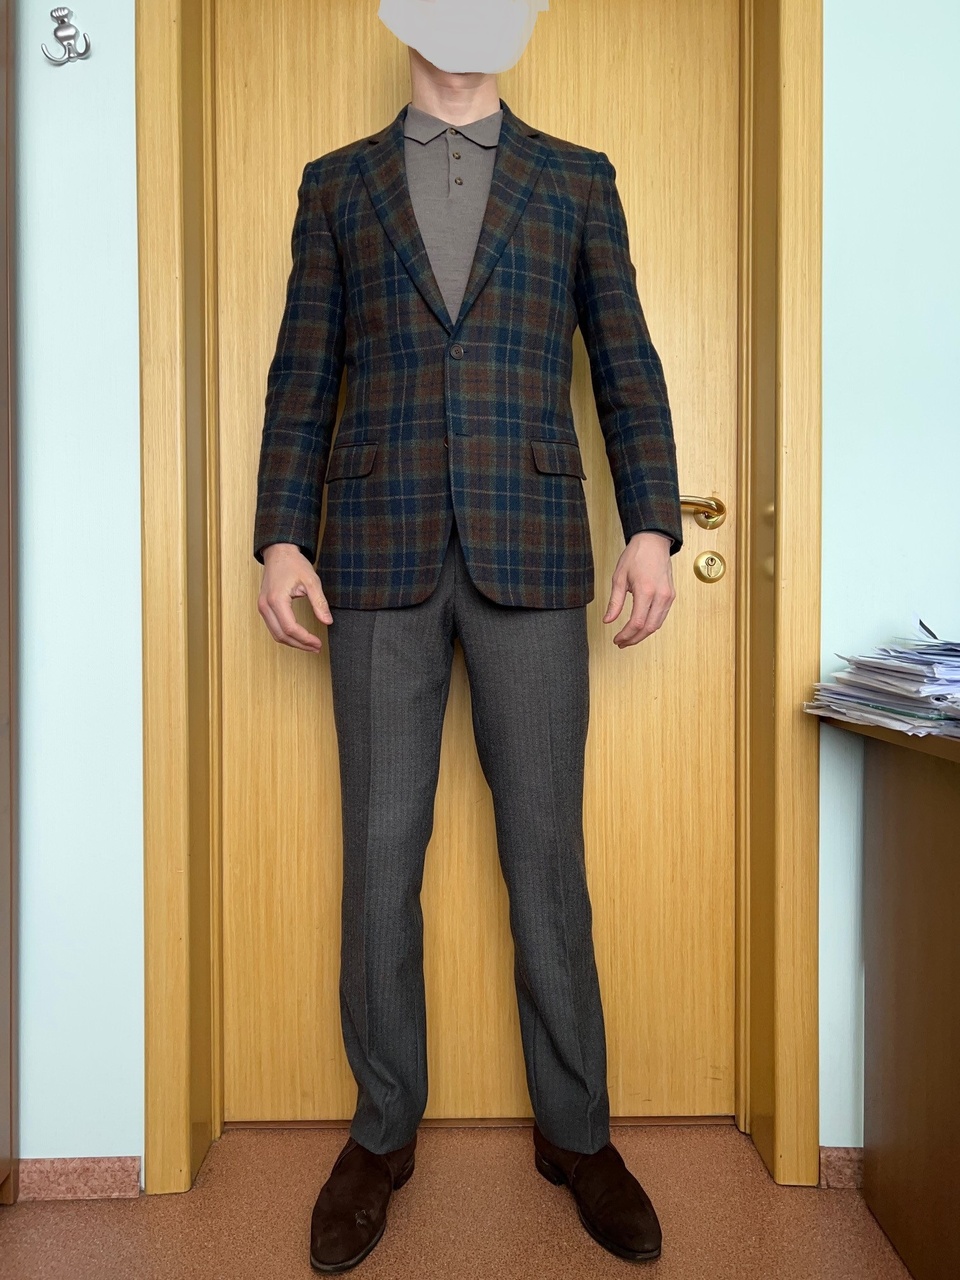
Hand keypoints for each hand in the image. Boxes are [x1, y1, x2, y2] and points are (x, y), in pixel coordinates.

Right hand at [258, 543, 331, 652]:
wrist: (279, 552)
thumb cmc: (293, 564)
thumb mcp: (311, 581)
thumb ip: (319, 603)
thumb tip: (328, 621)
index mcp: (276, 600)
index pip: (291, 628)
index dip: (306, 639)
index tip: (318, 643)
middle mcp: (265, 606)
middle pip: (281, 635)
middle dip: (300, 645)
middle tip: (316, 647)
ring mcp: (262, 607)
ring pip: (276, 634)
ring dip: (293, 643)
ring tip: (310, 645)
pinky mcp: (264, 607)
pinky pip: (273, 627)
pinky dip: (286, 635)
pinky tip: (299, 637)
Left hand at [602, 531, 675, 646]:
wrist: (654, 542)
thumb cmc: (636, 556)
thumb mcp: (619, 578)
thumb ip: (614, 602)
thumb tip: (608, 620)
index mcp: (646, 591)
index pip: (637, 622)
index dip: (626, 635)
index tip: (617, 639)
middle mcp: (661, 596)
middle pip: (649, 628)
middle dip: (634, 639)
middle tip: (622, 643)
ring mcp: (668, 596)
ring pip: (657, 625)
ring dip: (643, 634)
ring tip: (629, 638)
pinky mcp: (671, 595)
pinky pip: (662, 616)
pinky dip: (651, 625)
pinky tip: (640, 627)